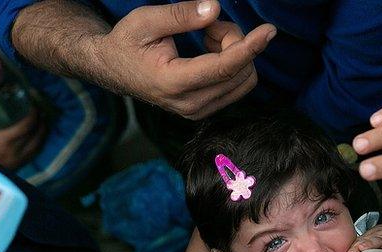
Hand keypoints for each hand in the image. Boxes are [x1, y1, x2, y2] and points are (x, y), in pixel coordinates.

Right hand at [0, 106, 47, 170]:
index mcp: (4, 140)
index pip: (27, 124)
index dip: (33, 112)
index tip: (31, 103)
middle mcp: (15, 152)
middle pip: (37, 132)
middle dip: (40, 118)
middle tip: (38, 108)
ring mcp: (19, 160)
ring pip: (40, 143)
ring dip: (43, 129)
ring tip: (41, 118)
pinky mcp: (20, 165)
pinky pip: (36, 151)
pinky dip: (40, 140)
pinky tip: (38, 132)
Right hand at [86, 1, 274, 118]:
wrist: (113, 70)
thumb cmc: (127, 42)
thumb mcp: (146, 20)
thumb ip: (181, 15)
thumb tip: (215, 9)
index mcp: (173, 83)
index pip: (223, 68)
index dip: (249, 47)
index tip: (268, 31)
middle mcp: (189, 104)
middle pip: (239, 71)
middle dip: (233, 41)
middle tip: (208, 25)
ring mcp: (198, 111)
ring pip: (243, 80)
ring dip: (233, 52)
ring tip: (205, 37)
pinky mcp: (205, 109)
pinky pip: (237, 85)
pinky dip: (231, 63)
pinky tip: (208, 51)